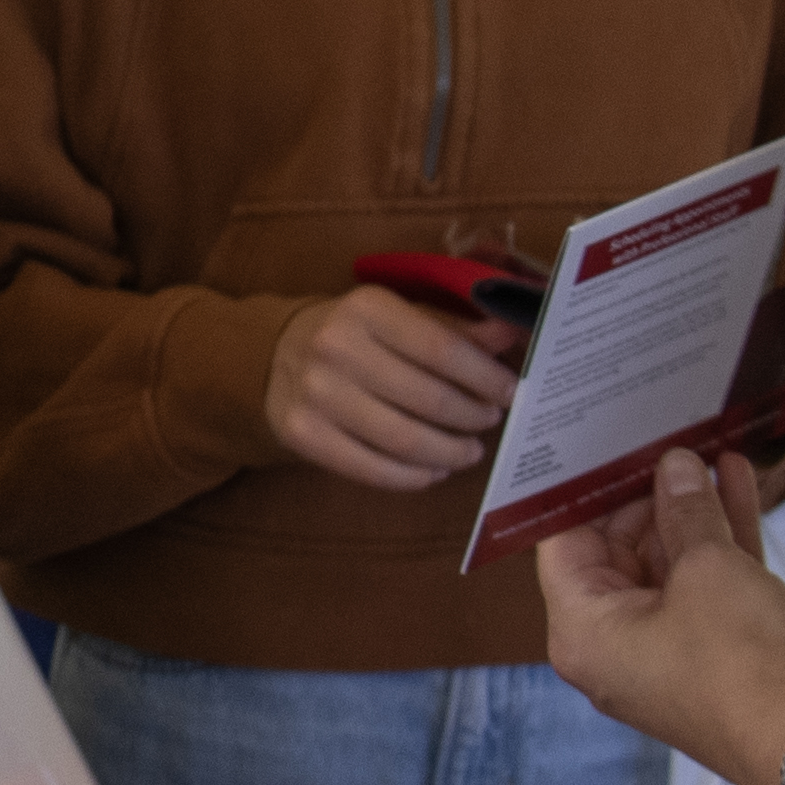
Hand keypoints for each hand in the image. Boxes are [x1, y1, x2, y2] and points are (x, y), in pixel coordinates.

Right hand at [268, 285, 523, 491]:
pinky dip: (414, 477)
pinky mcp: (303, 435)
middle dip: (472, 417)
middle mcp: (336, 348)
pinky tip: (433, 470)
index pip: (442, 349)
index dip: (485, 377)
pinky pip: (373, 469)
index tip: (511, 392)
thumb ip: (454, 327)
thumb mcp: (398, 315)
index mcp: (366, 308)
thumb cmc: (353, 333)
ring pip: (405, 440)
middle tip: (489, 421)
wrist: (272, 353)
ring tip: (468, 451)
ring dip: (450, 452)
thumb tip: (510, 333)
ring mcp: (316, 395)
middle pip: (429, 399)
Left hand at [533, 445, 784, 772]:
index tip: (608, 449)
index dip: (586, 493)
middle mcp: (614, 648)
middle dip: (650, 497)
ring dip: (691, 513)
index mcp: (584, 632)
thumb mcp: (706, 566)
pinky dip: (718, 542)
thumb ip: (687, 509)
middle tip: (668, 444)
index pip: (564, 546)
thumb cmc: (739, 667)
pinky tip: (737, 486)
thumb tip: (677, 470)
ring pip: (669, 566)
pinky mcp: (710, 656)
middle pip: (618, 553)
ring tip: (706, 453)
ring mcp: (664, 653)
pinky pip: (703, 587)